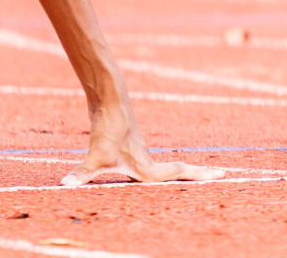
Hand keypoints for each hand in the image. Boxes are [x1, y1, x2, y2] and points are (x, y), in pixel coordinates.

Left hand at [63, 106, 223, 185]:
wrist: (110, 100)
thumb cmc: (107, 128)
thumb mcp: (94, 156)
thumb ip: (82, 174)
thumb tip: (64, 185)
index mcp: (146, 165)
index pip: (176, 174)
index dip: (197, 176)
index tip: (219, 174)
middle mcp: (147, 159)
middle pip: (179, 170)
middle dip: (198, 174)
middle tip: (221, 174)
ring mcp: (141, 152)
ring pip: (168, 166)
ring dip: (184, 172)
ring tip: (200, 175)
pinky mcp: (132, 145)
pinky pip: (155, 162)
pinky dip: (167, 168)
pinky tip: (159, 173)